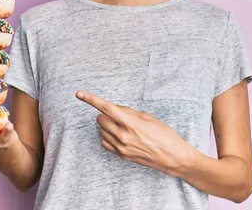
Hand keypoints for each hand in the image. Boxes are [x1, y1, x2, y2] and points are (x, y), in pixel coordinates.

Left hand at [75, 91, 194, 175]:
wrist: (173, 157)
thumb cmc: (165, 135)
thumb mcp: (149, 117)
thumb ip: (129, 112)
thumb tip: (115, 109)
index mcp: (130, 123)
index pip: (106, 108)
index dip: (91, 99)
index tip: (79, 94)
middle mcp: (123, 136)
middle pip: (100, 119)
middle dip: (106, 114)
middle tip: (121, 115)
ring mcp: (121, 148)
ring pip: (101, 131)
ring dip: (107, 125)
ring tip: (124, 126)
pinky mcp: (121, 155)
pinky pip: (105, 142)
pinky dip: (108, 136)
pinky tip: (119, 134)